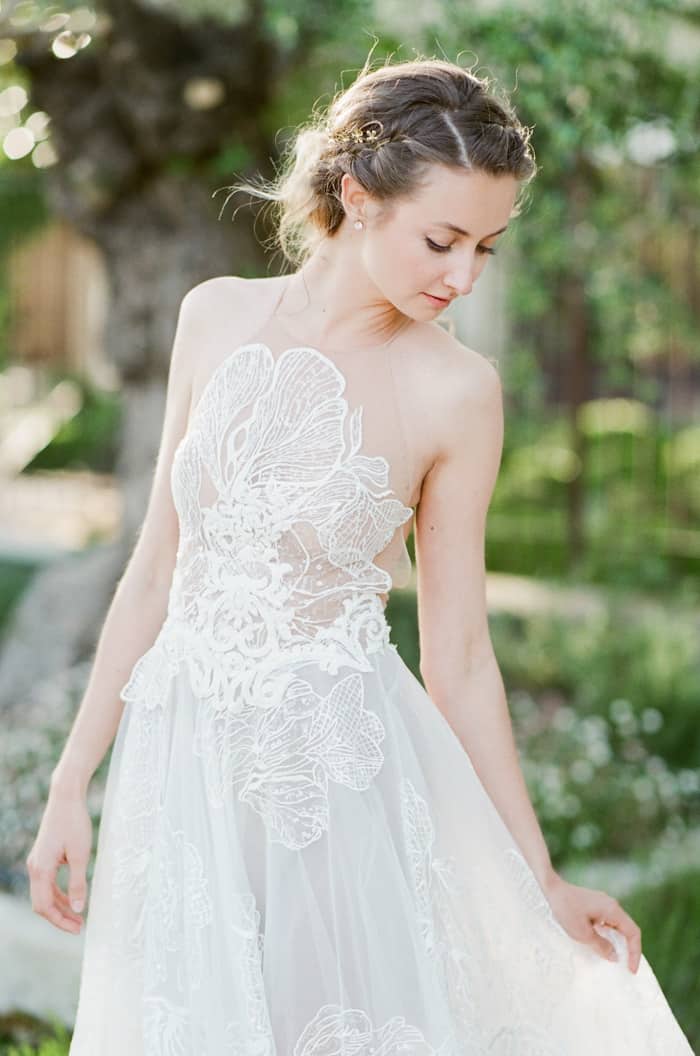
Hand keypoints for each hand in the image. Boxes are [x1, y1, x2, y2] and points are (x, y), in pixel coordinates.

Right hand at [25, 787, 92, 933]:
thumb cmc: (74, 823)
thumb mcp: (80, 855)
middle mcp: (34, 867)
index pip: (44, 906)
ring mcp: (37, 861)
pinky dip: (59, 893)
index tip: (77, 928)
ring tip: (79, 916)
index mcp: (40, 869)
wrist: (66, 797)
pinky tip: (73, 897)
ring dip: (60, 906)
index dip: (60, 921)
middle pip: (42, 903)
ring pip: (44, 893)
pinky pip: (48, 882)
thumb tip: (79, 909)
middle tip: (80, 926)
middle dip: (60, 917)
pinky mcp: (44, 856)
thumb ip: (78, 883)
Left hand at [542, 871, 641, 972]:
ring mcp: (604, 903)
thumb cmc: (565, 909)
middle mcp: (611, 905)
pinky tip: (602, 944)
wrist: (551, 888)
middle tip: (625, 967)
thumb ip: (602, 946)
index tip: (631, 969)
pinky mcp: (596, 905)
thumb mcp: (583, 934)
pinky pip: (608, 922)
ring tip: (614, 959)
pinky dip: (609, 935)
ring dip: (618, 942)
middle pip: (628, 929)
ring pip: (618, 926)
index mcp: (612, 910)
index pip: (633, 932)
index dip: (635, 952)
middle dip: (629, 949)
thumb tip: (615, 956)